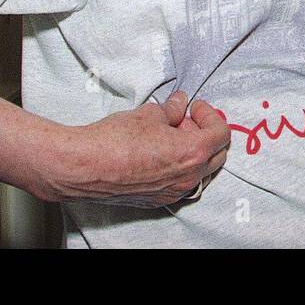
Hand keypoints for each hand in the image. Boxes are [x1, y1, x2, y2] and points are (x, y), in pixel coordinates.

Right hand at [48, 89, 230, 207]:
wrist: (83, 166)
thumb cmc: (114, 141)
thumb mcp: (148, 114)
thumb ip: (171, 109)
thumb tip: (179, 103)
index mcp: (192, 153)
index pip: (221, 133)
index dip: (210, 115)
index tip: (195, 107)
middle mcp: (187, 178)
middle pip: (216, 155)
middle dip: (204, 134)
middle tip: (184, 120)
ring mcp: (173, 192)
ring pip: (200, 172)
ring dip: (193, 152)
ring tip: (169, 135)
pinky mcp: (157, 200)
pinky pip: (181, 184)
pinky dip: (179, 168)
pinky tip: (159, 153)